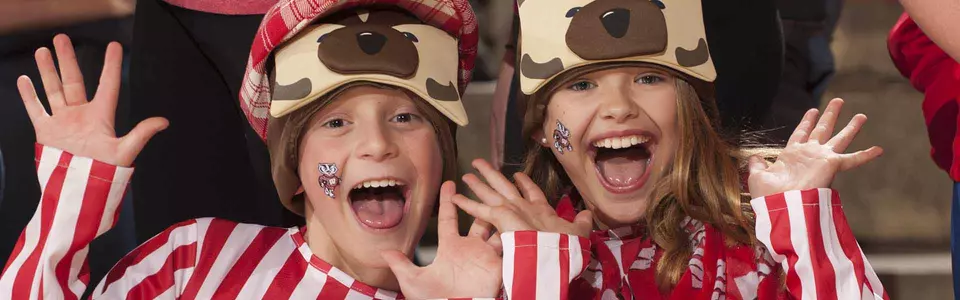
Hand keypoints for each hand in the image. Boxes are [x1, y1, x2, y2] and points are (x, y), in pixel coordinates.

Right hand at [18, 34, 167, 166]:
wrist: (80, 191)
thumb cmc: (106, 173)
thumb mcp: (125, 151)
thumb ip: (141, 134)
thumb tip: (164, 121)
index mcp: (102, 116)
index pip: (108, 85)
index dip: (111, 66)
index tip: (115, 46)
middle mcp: (82, 115)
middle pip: (74, 80)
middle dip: (67, 59)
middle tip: (61, 37)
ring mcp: (63, 121)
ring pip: (53, 90)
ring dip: (47, 71)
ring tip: (42, 51)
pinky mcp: (46, 132)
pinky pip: (36, 109)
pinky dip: (29, 95)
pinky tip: (24, 80)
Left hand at [380, 181, 502, 298]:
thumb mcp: (414, 281)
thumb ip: (402, 265)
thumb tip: (384, 252)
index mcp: (450, 248)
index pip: (448, 218)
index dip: (448, 201)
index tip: (449, 184)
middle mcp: (469, 248)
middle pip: (477, 218)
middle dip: (479, 201)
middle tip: (482, 183)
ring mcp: (486, 255)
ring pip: (495, 228)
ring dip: (498, 214)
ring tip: (502, 197)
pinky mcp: (499, 263)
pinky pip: (507, 245)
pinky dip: (512, 233)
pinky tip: (515, 219)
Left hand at [452, 159, 592, 236]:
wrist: (558, 251)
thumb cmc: (568, 245)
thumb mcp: (579, 233)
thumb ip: (581, 223)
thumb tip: (588, 214)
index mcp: (543, 210)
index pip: (532, 192)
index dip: (525, 184)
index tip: (517, 176)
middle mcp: (525, 205)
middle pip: (506, 186)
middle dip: (494, 175)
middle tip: (481, 164)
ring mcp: (512, 209)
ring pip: (491, 192)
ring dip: (479, 182)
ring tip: (467, 172)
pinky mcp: (502, 217)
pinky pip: (479, 210)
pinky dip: (467, 204)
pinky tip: (454, 198)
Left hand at [747, 98, 882, 197]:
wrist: (781, 206)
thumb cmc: (769, 195)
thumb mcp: (757, 176)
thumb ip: (756, 165)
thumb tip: (753, 158)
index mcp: (792, 155)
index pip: (801, 133)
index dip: (807, 121)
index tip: (812, 110)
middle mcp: (809, 154)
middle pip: (822, 129)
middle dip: (830, 115)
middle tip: (838, 101)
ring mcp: (821, 159)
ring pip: (839, 138)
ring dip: (850, 127)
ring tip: (861, 115)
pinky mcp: (831, 165)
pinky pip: (852, 159)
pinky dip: (865, 155)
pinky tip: (879, 149)